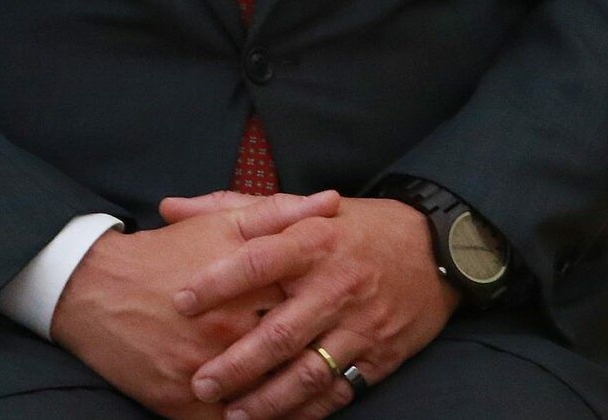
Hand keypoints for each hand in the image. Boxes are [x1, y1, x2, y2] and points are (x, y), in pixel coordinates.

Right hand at [50, 189, 341, 419]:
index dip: (332, 313)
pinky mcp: (181, 407)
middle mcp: (228, 334)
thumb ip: (280, 213)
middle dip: (322, 362)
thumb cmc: (164, 252)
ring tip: (315, 397)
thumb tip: (331, 202)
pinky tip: (270, 418)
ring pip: (266, 400)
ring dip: (294, 402)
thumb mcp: (222, 223)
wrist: (94, 290)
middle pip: (292, 359)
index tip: (349, 312)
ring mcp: (204, 374)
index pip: (306, 307)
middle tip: (341, 361)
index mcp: (246, 289)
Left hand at [159, 192, 459, 419]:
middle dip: (237, 363)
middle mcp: (337, 283)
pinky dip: (307, 411)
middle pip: (281, 331)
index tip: (181, 302)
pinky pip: (338, 391)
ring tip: (232, 415)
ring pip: (309, 371)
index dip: (219, 282)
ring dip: (268, 399)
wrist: (437, 249)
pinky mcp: (380, 355)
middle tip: (200, 382)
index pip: (260, 260)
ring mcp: (361, 324)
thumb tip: (170, 207)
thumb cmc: (357, 228)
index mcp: (315, 239)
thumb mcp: (303, 208)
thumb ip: (235, 210)